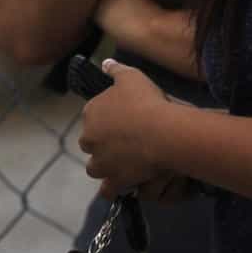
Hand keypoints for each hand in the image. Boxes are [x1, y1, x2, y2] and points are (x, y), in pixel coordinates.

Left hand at [77, 58, 169, 196]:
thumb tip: (106, 63)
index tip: (121, 121)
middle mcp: (89, 139)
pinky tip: (123, 186)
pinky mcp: (113, 180)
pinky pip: (107, 189)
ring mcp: (100, 162)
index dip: (106, 120)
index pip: (91, 117)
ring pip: (95, 167)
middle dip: (101, 144)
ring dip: (105, 166)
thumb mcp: (131, 77)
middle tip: (123, 143)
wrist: (162, 132)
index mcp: (91, 113)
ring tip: (123, 164)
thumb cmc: (146, 101)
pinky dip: (113, 189)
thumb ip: (116, 70)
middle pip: (90, 143)